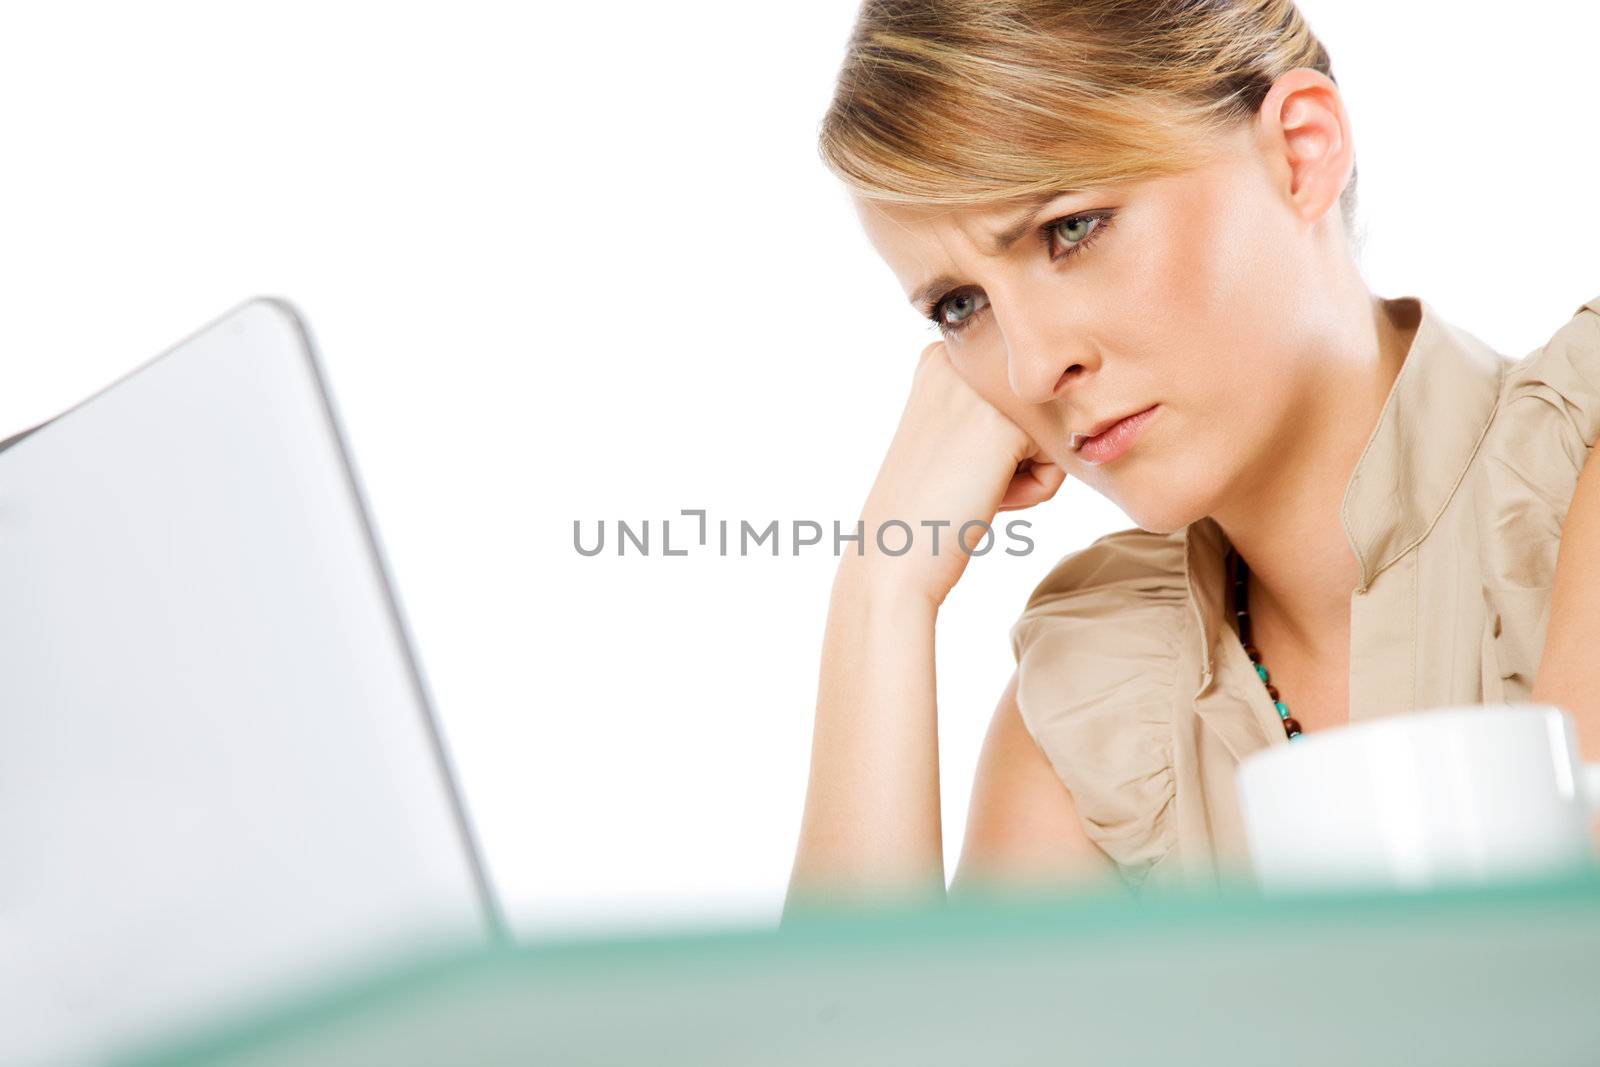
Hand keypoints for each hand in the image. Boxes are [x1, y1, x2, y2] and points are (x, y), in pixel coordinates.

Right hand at [847, 340, 1065, 608]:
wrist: (892, 553)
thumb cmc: (926, 502)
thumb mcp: (952, 426)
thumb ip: (994, 397)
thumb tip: (1070, 390)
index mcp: (946, 350)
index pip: (1021, 390)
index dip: (999, 439)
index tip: (952, 460)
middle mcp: (963, 356)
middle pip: (1040, 404)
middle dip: (1017, 452)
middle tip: (963, 477)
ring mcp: (986, 388)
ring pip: (1054, 428)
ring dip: (1025, 470)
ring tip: (972, 485)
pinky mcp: (1009, 425)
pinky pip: (1060, 459)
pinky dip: (1032, 492)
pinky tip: (984, 496)